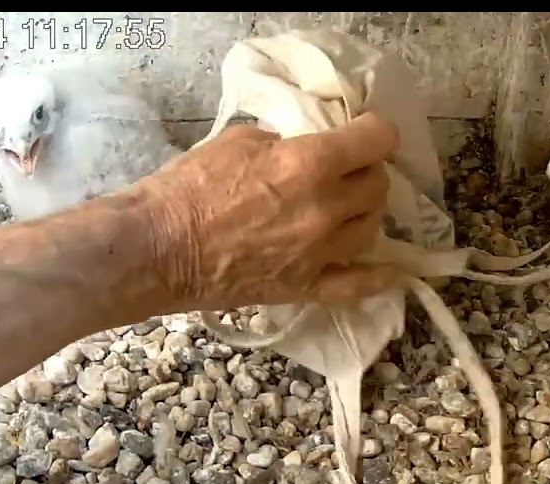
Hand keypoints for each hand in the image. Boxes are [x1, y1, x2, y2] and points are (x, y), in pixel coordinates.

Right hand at [137, 113, 399, 310]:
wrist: (160, 249)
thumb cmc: (189, 188)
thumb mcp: (237, 140)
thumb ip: (280, 142)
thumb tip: (296, 149)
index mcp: (310, 163)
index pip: (375, 140)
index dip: (374, 131)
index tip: (366, 131)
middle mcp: (327, 208)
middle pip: (377, 186)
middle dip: (365, 172)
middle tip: (346, 171)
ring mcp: (321, 252)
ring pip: (372, 228)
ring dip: (364, 213)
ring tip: (346, 209)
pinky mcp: (307, 287)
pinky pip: (359, 285)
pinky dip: (378, 277)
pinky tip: (389, 270)